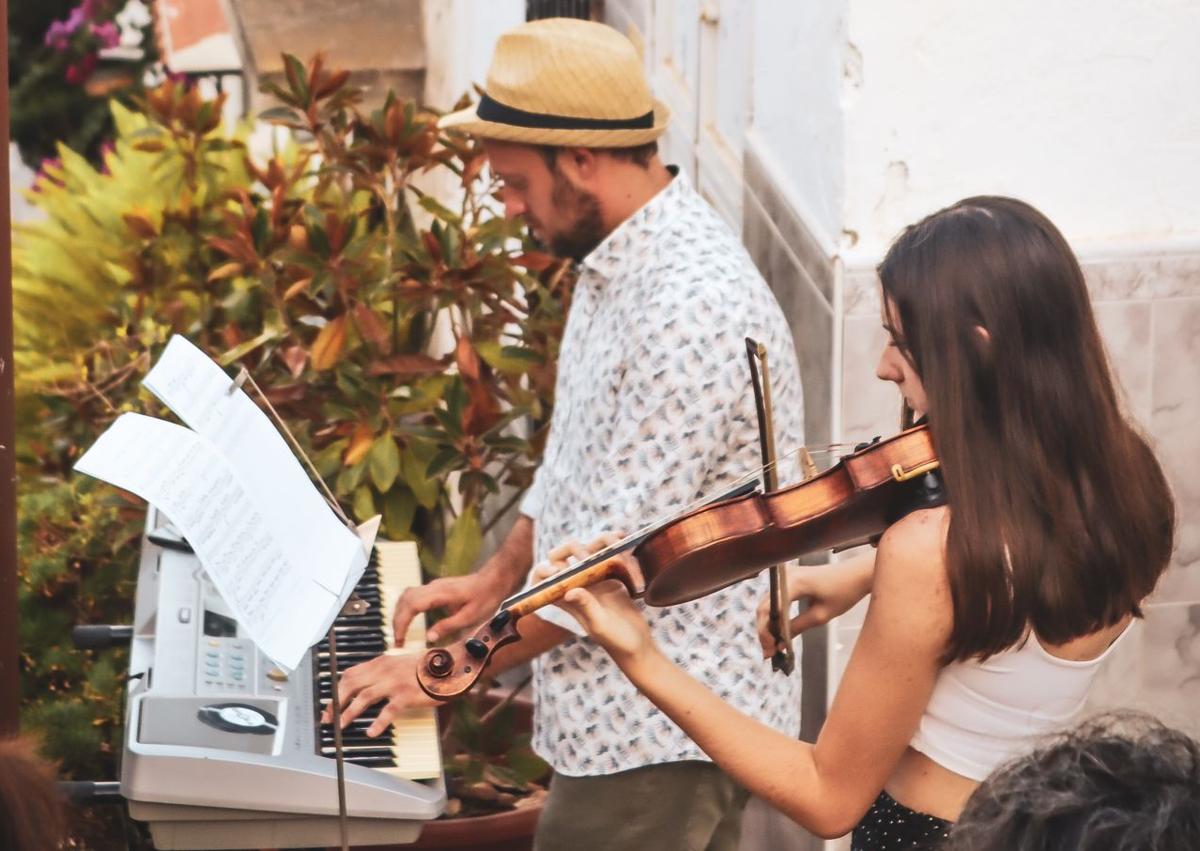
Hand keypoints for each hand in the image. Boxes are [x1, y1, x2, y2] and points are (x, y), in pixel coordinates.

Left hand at [320, 653, 437, 735]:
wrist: (450, 665)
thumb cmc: (427, 666)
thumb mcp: (400, 662)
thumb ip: (383, 671)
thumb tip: (366, 684)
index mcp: (382, 662)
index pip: (350, 674)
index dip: (337, 690)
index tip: (331, 704)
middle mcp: (385, 670)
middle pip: (351, 685)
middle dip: (336, 702)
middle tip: (329, 718)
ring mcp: (395, 682)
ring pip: (364, 697)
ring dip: (348, 713)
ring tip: (341, 726)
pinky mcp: (407, 695)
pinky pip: (388, 710)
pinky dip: (377, 722)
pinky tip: (371, 732)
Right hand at [392, 569, 508, 645]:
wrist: (494, 579)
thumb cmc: (485, 596)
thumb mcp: (470, 617)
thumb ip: (448, 626)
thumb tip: (428, 637)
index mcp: (440, 593)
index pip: (411, 606)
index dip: (402, 623)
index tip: (399, 639)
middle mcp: (433, 587)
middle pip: (404, 600)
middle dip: (397, 621)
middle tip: (397, 641)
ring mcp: (433, 585)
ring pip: (406, 596)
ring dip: (400, 614)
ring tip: (400, 633)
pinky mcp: (435, 588)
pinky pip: (413, 595)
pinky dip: (406, 608)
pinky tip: (407, 620)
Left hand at [535, 537, 654, 666]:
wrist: (637, 644)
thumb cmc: (615, 640)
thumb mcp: (599, 625)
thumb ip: (585, 607)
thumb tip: (569, 590)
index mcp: (566, 599)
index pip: (542, 580)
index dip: (544, 571)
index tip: (558, 570)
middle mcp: (577, 585)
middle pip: (563, 557)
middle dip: (573, 548)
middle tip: (588, 555)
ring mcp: (595, 578)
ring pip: (589, 549)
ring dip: (600, 543)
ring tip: (616, 544)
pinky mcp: (612, 576)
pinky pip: (609, 553)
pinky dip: (615, 544)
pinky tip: (623, 540)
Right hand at [756, 557, 874, 658]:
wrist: (856, 573)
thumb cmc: (844, 592)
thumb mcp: (822, 615)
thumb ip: (798, 627)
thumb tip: (780, 643)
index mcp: (794, 583)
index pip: (769, 609)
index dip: (766, 631)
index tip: (770, 650)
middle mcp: (785, 577)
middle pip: (764, 606)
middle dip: (764, 631)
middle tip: (768, 652)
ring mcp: (785, 575)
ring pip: (767, 603)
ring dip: (768, 624)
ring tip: (772, 645)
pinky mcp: (789, 578)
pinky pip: (776, 598)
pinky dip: (775, 615)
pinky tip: (777, 631)